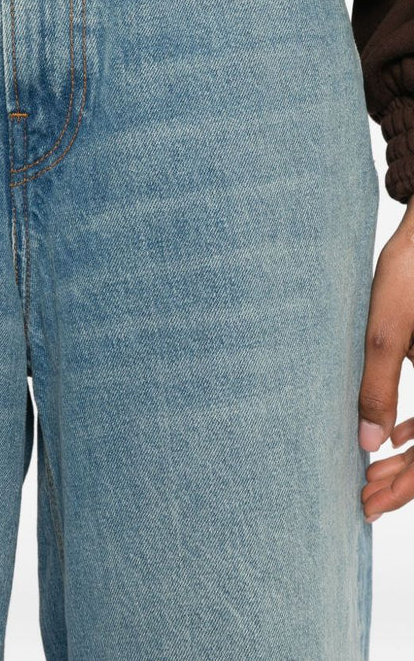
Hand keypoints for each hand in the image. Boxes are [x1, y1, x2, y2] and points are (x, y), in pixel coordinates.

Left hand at [359, 200, 413, 520]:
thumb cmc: (413, 271)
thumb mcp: (387, 329)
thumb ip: (378, 386)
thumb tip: (367, 444)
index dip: (403, 486)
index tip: (366, 503)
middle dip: (404, 481)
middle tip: (365, 501)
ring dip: (411, 459)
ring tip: (372, 477)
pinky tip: (396, 437)